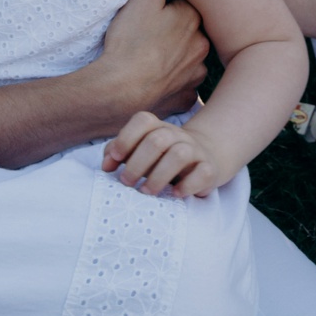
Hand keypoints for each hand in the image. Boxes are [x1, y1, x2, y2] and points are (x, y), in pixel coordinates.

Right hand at [98, 0, 211, 121]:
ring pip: (189, 59)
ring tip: (152, 60)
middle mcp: (201, 46)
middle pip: (190, 32)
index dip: (168, 6)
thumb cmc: (130, 41)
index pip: (184, 3)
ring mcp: (195, 76)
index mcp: (193, 19)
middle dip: (176, 31)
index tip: (153, 13)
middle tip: (150, 37)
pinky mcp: (185, 99)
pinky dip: (173, 83)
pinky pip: (183, 87)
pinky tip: (157, 81)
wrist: (121, 90)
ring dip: (177, 58)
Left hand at [103, 106, 221, 197]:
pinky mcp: (209, 168)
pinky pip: (203, 172)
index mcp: (158, 127)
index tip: (114, 160)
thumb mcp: (141, 150)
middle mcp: (177, 135)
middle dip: (138, 164)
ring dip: (159, 175)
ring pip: (179, 154)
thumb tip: (105, 164)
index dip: (126, 138)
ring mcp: (195, 150)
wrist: (206, 156)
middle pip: (157, 140)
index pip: (143, 121)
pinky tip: (175, 194)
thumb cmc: (163, 157)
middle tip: (126, 183)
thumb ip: (120, 152)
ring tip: (147, 192)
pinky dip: (188, 185)